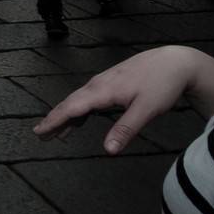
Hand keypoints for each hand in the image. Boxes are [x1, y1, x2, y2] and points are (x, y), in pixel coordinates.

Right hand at [32, 46, 199, 153]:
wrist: (174, 62)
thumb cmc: (162, 84)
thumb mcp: (147, 109)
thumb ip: (125, 129)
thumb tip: (108, 151)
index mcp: (103, 91)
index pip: (72, 108)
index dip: (55, 121)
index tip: (39, 131)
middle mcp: (98, 85)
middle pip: (70, 103)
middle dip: (54, 119)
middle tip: (39, 134)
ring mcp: (104, 83)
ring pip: (78, 101)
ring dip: (65, 116)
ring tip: (54, 132)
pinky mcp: (111, 83)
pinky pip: (88, 98)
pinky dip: (79, 111)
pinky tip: (79, 120)